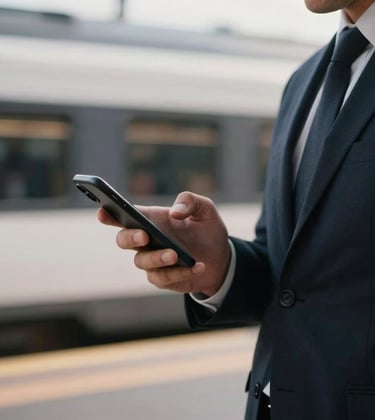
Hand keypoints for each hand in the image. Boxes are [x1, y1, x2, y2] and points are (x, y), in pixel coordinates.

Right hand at [97, 192, 230, 296]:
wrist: (221, 258)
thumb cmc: (207, 229)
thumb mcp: (205, 209)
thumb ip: (190, 201)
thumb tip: (175, 212)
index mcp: (152, 219)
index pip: (124, 215)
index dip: (109, 214)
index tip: (103, 212)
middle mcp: (147, 240)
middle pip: (123, 240)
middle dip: (130, 237)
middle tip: (145, 235)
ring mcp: (152, 260)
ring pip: (141, 261)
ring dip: (157, 258)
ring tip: (176, 255)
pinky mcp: (163, 278)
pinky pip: (162, 278)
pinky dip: (180, 272)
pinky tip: (198, 266)